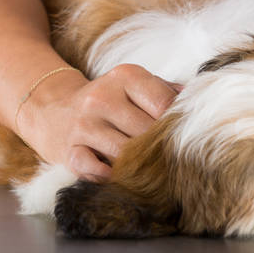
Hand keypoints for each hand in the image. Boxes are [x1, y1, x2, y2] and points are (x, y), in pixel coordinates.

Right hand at [15, 63, 181, 179]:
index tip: (184, 136)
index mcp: (125, 76)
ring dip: (139, 165)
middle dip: (161, 148)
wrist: (53, 108)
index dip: (177, 125)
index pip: (164, 104)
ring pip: (125, 153)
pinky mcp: (68, 151)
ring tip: (151, 170)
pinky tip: (119, 174)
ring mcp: (83, 125)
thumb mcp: (134, 84)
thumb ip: (167, 91)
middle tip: (172, 159)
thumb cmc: (108, 99)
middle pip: (147, 132)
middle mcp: (102, 97)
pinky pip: (95, 170)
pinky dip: (110, 176)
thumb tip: (200, 102)